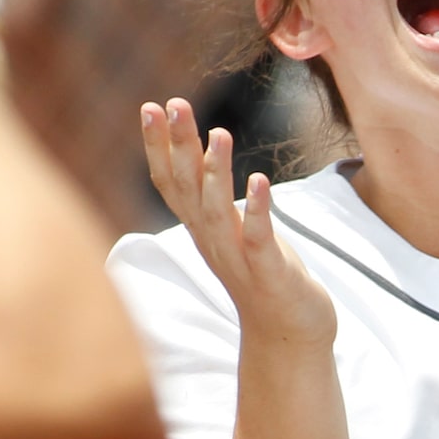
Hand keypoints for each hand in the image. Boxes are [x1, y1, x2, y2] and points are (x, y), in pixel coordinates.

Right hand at [141, 100, 336, 349]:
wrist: (288, 336)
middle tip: (173, 103)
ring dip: (216, 173)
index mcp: (202, 230)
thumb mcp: (230, 231)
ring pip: (218, 213)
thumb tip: (199, 151)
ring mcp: (239, 260)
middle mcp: (212, 243)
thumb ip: (212, 198)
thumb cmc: (262, 276)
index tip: (150, 106)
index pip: (171, 184)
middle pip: (188, 190)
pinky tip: (259, 181)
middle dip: (179, 146)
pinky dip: (258, 211)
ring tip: (219, 132)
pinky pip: (260, 240)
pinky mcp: (269, 275)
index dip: (158, 147)